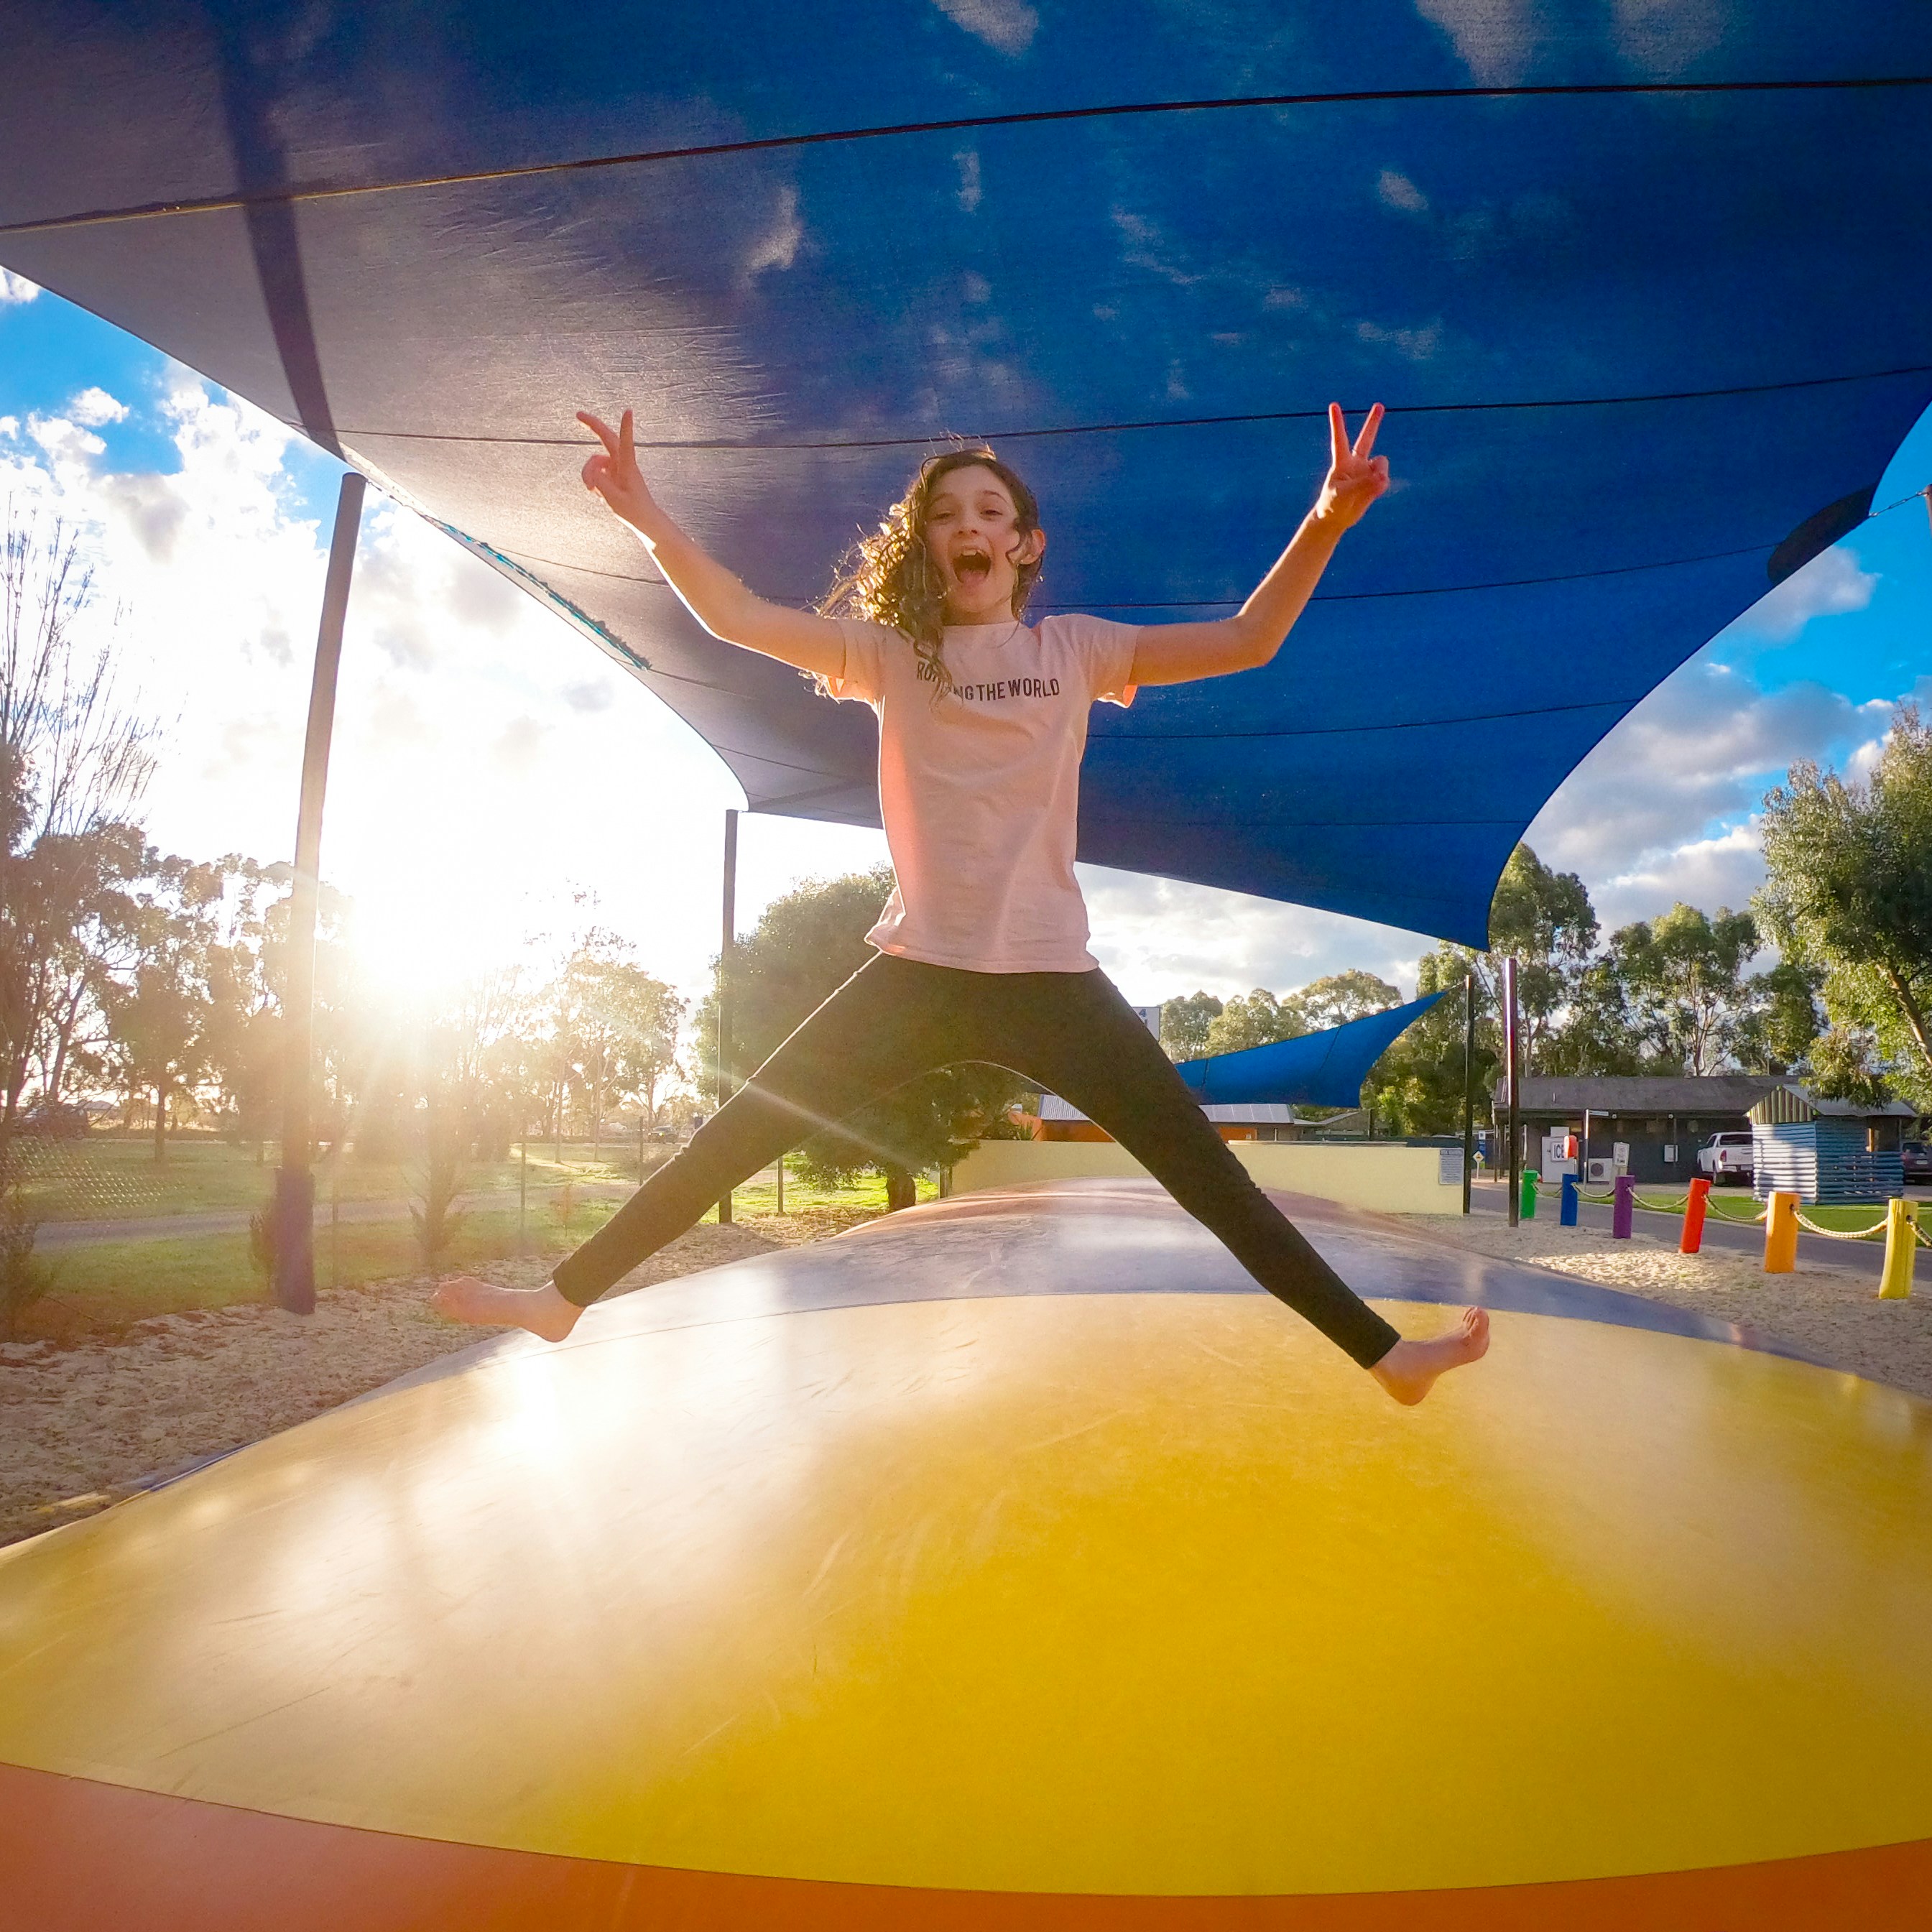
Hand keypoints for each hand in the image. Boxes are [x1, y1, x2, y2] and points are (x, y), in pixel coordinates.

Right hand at [577, 407, 655, 526]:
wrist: (643, 520)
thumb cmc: (634, 510)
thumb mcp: (615, 500)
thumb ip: (601, 484)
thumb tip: (592, 471)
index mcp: (628, 467)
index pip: (626, 444)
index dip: (626, 427)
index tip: (629, 411)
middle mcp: (622, 463)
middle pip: (606, 438)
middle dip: (592, 426)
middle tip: (578, 415)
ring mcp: (616, 467)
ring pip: (594, 461)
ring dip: (587, 472)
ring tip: (590, 490)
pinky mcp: (612, 473)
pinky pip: (595, 471)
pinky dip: (591, 479)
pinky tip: (594, 490)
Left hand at [1313, 402, 1388, 530]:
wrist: (1336, 519)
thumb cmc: (1332, 505)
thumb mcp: (1344, 495)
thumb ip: (1364, 485)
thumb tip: (1383, 477)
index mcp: (1342, 462)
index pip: (1339, 439)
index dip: (1337, 423)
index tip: (1333, 405)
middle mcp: (1355, 463)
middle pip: (1366, 439)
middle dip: (1373, 423)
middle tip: (1379, 405)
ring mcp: (1366, 472)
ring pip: (1381, 463)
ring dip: (1379, 473)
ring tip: (1372, 485)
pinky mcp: (1374, 482)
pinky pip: (1384, 479)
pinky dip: (1381, 486)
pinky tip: (1372, 492)